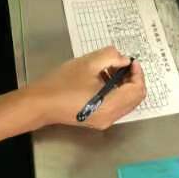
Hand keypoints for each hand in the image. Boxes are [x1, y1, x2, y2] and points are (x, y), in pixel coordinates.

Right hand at [28, 47, 145, 129]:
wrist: (41, 103)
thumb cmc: (62, 82)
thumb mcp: (88, 63)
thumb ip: (111, 57)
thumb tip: (124, 60)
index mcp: (110, 105)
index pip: (137, 90)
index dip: (138, 73)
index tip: (130, 60)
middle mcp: (111, 117)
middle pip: (135, 98)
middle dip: (132, 78)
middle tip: (121, 63)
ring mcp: (104, 121)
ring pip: (126, 102)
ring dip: (124, 84)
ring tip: (110, 68)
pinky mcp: (97, 119)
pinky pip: (116, 105)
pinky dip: (115, 91)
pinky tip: (102, 78)